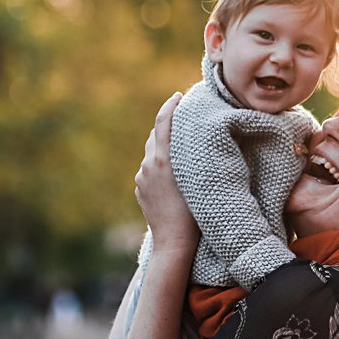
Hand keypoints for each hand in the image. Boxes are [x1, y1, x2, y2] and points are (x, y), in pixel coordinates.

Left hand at [135, 93, 197, 256]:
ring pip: (152, 154)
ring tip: (182, 148)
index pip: (163, 123)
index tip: (179, 96)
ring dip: (165, 147)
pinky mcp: (140, 190)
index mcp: (162, 160)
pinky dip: (160, 165)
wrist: (173, 243)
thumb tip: (195, 139)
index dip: (170, 106)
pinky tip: (174, 174)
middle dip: (169, 125)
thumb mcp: (198, 179)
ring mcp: (141, 179)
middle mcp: (147, 166)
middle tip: (185, 118)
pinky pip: (150, 170)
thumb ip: (192, 156)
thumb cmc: (195, 214)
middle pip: (156, 136)